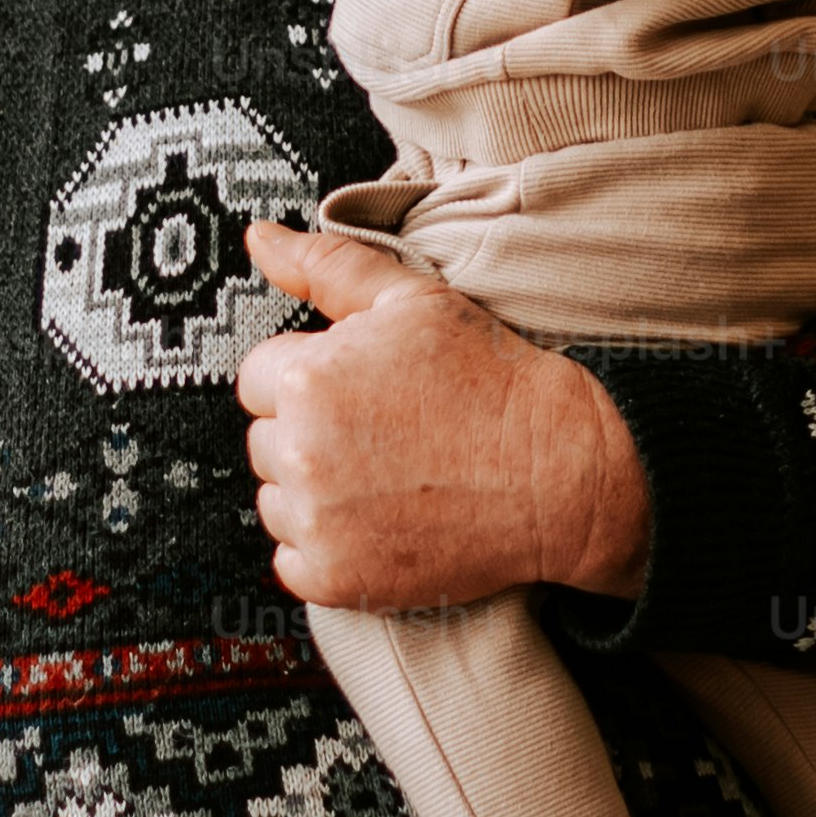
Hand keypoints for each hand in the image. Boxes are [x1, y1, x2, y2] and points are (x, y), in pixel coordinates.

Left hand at [234, 222, 651, 609]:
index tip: (365, 391)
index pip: (259, 379)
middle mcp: (300, 453)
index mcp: (307, 378)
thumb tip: (256, 237)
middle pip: (265, 441)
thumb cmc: (489, 378)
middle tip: (386, 433)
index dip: (312, 379)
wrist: (559, 471)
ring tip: (389, 477)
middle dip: (311, 433)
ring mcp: (316, 522)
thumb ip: (325, 265)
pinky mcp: (336, 579)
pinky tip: (384, 522)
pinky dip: (330, 549)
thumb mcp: (412, 301)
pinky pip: (294, 562)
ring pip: (276, 501)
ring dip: (315, 493)